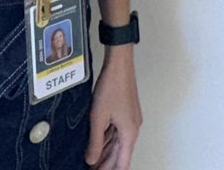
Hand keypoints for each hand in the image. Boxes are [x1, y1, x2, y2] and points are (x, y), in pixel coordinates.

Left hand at [85, 48, 141, 169]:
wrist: (119, 64)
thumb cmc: (112, 87)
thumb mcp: (99, 117)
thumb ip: (95, 142)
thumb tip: (92, 160)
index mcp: (129, 133)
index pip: (123, 163)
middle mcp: (132, 128)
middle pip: (121, 154)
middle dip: (106, 164)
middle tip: (90, 169)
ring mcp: (129, 120)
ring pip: (118, 143)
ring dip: (106, 153)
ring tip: (91, 161)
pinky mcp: (125, 112)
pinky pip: (116, 132)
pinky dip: (107, 140)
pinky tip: (96, 144)